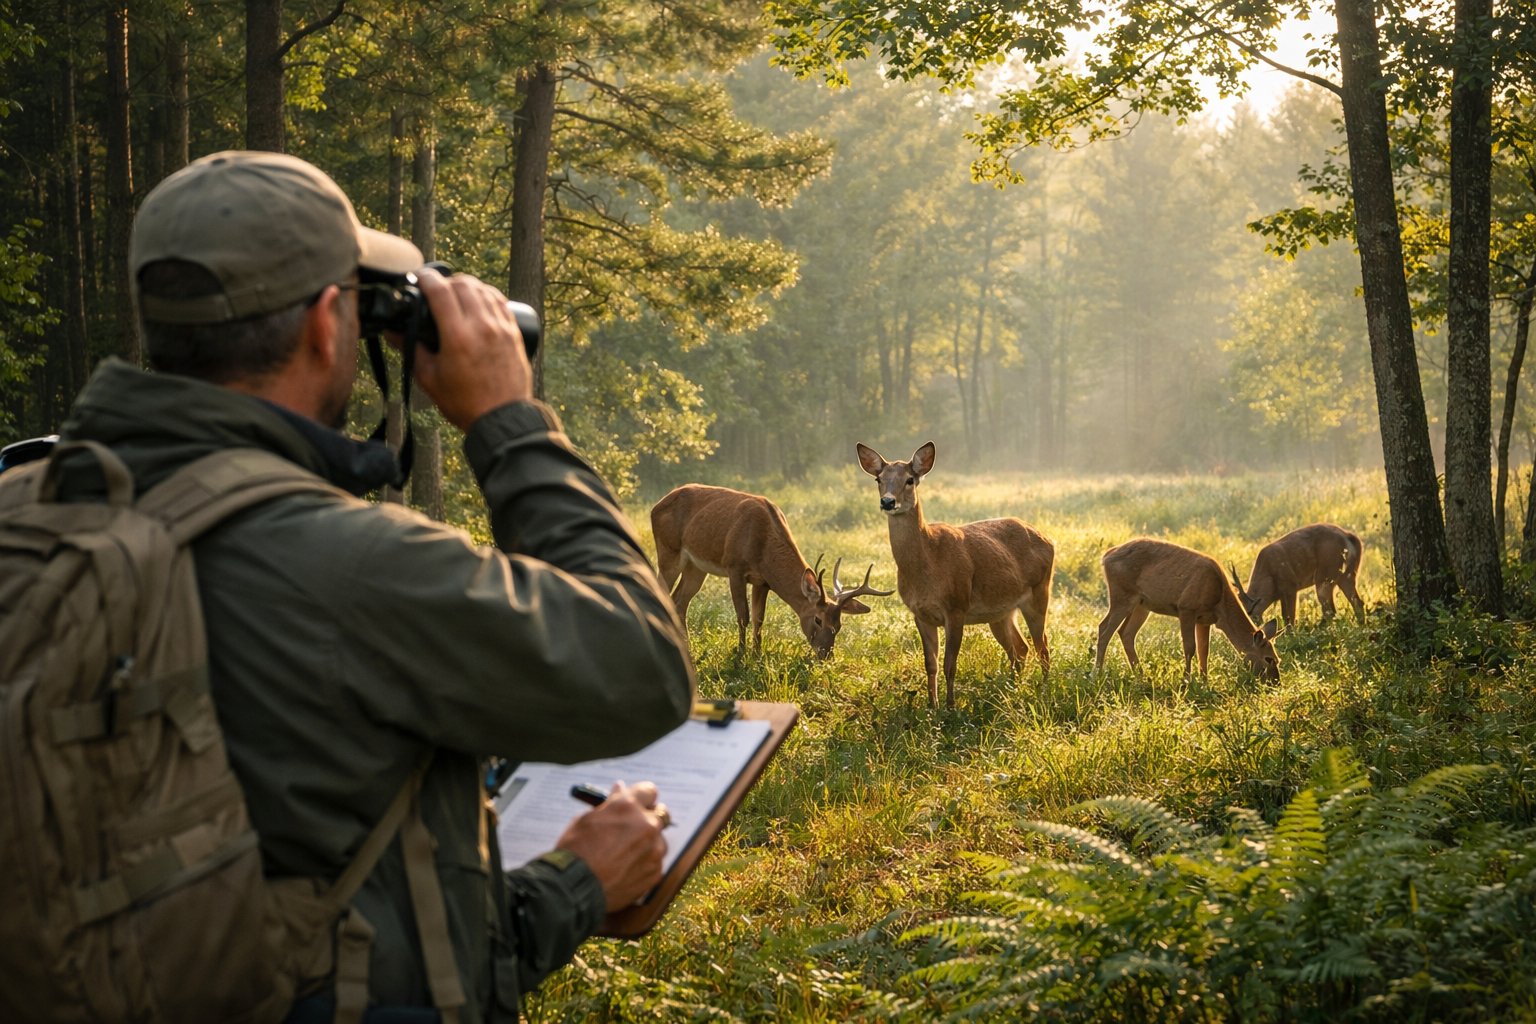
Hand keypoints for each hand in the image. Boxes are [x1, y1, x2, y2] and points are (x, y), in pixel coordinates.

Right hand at [410, 266, 532, 430]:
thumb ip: (411, 350)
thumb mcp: (430, 378)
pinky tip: (478, 300)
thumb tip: (392, 332)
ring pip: (483, 289)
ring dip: (467, 286)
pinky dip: (487, 294)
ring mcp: (501, 328)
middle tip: (437, 290)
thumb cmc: (465, 403)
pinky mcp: (514, 332)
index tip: (419, 277)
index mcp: (457, 336)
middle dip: (446, 281)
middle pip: (463, 284)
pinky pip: (500, 301)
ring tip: (456, 294)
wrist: (502, 419)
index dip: (426, 278)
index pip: (440, 291)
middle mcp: (482, 326)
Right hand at [554, 781, 669, 911]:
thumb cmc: (575, 851)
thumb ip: (609, 804)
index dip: (641, 798)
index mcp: (628, 806)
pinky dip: (644, 863)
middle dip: (647, 819)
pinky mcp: (655, 872)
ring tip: (624, 855)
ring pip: (659, 840)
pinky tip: (625, 870)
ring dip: (647, 843)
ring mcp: (654, 850)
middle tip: (631, 829)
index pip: (648, 791)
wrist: (574, 888)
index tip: (636, 804)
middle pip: (660, 814)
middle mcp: (647, 825)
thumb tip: (619, 790)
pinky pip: (655, 862)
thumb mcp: (586, 819)